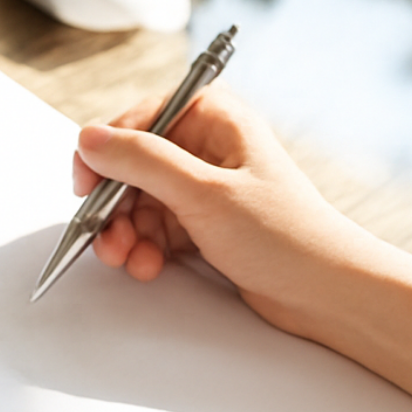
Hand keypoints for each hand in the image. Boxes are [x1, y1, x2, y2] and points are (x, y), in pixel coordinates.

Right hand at [71, 85, 384, 335]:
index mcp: (215, 119)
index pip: (138, 120)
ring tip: (129, 260)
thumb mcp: (204, 193)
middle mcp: (207, 147)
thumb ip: (142, 161)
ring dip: (125, 233)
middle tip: (107, 239)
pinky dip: (143, 247)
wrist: (325, 291)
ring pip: (138, 201)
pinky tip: (149, 266)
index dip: (106, 152)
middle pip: (131, 166)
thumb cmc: (284, 236)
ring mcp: (204, 186)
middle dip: (114, 206)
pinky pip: (154, 228)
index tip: (86, 186)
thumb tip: (89, 138)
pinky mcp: (203, 222)